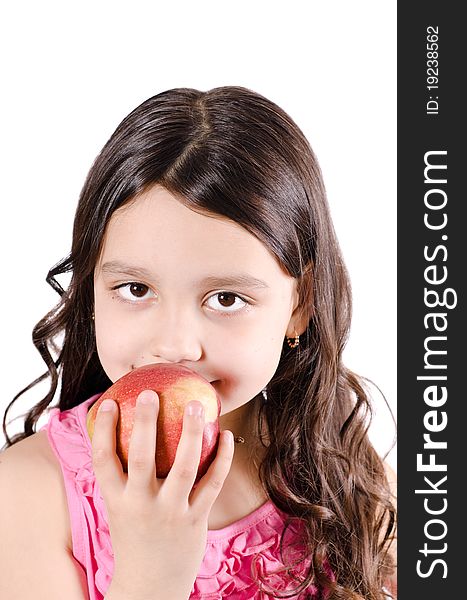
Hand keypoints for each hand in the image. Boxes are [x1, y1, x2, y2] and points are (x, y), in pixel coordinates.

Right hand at [91, 390, 233, 599]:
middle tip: (150, 393)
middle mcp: (141, 505)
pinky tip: (226, 435)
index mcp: (116, 501)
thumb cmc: (134, 538)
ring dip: (192, 433)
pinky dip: (222, 458)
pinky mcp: (196, 520)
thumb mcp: (119, 510)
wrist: (150, 587)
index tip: (106, 401)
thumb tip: (125, 434)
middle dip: (144, 422)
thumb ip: (122, 478)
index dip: (102, 429)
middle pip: (140, 456)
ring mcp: (171, 512)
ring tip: (196, 405)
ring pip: (184, 466)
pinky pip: (212, 483)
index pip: (102, 460)